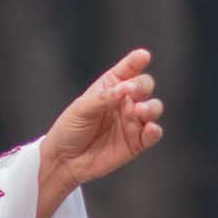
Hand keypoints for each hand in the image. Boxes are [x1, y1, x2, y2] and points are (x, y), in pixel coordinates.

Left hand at [36, 48, 163, 217]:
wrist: (63, 161)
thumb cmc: (70, 129)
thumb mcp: (82, 109)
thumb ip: (104, 98)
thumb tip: (126, 88)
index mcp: (112, 86)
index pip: (129, 69)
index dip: (137, 61)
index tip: (143, 56)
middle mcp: (125, 101)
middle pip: (145, 85)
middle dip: (142, 85)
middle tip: (131, 92)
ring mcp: (133, 121)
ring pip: (153, 108)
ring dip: (151, 107)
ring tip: (140, 111)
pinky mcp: (137, 142)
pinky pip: (152, 134)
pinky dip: (154, 130)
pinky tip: (150, 128)